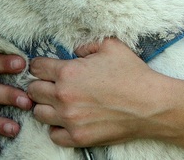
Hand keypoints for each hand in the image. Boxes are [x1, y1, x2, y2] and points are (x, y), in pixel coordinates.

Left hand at [27, 38, 163, 148]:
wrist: (150, 105)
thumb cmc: (133, 74)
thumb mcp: (111, 46)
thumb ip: (87, 45)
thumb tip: (75, 51)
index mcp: (68, 72)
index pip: (37, 67)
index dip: (40, 65)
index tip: (46, 68)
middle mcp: (64, 97)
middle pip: (33, 91)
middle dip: (40, 85)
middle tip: (52, 84)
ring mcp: (69, 119)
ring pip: (38, 113)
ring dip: (46, 106)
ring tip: (59, 103)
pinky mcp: (78, 137)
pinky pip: (53, 135)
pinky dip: (57, 128)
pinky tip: (67, 120)